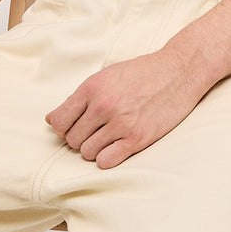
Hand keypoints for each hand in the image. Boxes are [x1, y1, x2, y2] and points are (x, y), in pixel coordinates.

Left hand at [45, 48, 205, 168]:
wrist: (179, 70)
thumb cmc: (142, 72)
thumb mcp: (107, 75)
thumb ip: (80, 97)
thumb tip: (52, 120)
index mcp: (92, 87)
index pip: (59, 121)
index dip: (63, 128)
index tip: (74, 126)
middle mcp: (103, 105)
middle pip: (72, 140)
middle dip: (81, 138)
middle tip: (97, 130)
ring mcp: (120, 123)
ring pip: (87, 152)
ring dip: (95, 148)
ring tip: (109, 136)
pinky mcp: (137, 138)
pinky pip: (106, 161)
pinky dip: (107, 158)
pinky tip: (117, 146)